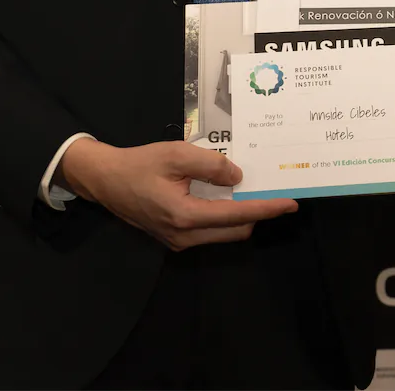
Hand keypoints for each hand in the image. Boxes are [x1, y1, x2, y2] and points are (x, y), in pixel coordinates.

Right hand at [58, 138, 296, 250]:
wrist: (104, 180)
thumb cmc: (139, 165)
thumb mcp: (176, 155)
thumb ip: (211, 164)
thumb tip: (239, 176)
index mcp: (186, 216)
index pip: (238, 216)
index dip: (267, 208)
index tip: (290, 204)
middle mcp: (185, 236)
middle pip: (236, 231)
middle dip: (258, 213)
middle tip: (274, 192)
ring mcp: (179, 240)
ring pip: (224, 233)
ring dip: (241, 215)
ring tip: (255, 191)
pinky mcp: (174, 237)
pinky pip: (210, 230)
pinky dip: (225, 216)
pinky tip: (229, 196)